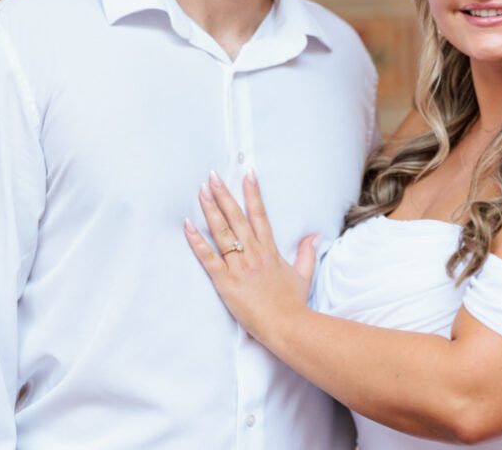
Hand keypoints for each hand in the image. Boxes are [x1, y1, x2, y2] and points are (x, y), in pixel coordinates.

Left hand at [185, 170, 317, 341]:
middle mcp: (254, 253)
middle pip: (237, 217)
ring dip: (210, 209)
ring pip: (222, 232)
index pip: (260, 215)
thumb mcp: (304, 275)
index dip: (253, 193)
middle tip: (213, 176)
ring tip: (201, 191)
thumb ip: (306, 253)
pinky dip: (197, 241)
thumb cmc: (293, 304)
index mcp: (270, 250)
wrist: (287, 326)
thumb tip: (314, 236)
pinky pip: (208, 257)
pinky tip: (188, 225)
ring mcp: (239, 266)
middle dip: (224, 194)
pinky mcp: (226, 281)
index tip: (247, 174)